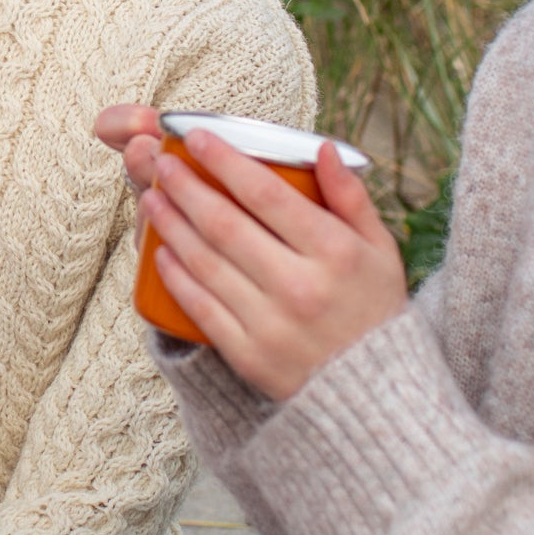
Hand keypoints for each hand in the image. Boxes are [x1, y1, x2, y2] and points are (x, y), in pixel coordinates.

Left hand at [134, 126, 407, 401]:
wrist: (379, 397)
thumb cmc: (376, 309)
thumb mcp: (380, 250)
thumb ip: (350, 197)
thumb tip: (320, 146)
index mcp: (335, 253)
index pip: (267, 195)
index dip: (225, 162)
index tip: (197, 138)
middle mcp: (300, 287)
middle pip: (225, 225)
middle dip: (186, 188)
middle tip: (162, 163)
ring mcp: (272, 324)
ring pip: (206, 263)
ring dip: (171, 226)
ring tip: (152, 198)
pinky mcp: (250, 356)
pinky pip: (202, 308)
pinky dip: (177, 278)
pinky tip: (161, 252)